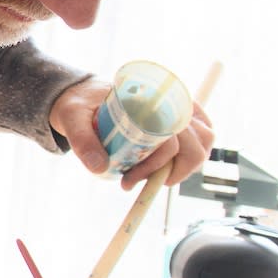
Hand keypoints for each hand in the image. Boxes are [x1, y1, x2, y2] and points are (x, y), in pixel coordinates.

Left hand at [50, 78, 215, 192]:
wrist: (84, 96)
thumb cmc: (81, 103)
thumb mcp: (72, 118)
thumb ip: (82, 140)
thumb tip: (100, 168)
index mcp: (150, 97)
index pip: (171, 135)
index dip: (155, 164)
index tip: (129, 181)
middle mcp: (172, 101)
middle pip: (195, 144)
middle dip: (168, 171)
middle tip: (133, 182)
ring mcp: (181, 109)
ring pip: (204, 142)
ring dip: (182, 167)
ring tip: (151, 178)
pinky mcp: (182, 119)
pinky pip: (201, 140)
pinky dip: (188, 160)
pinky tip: (164, 170)